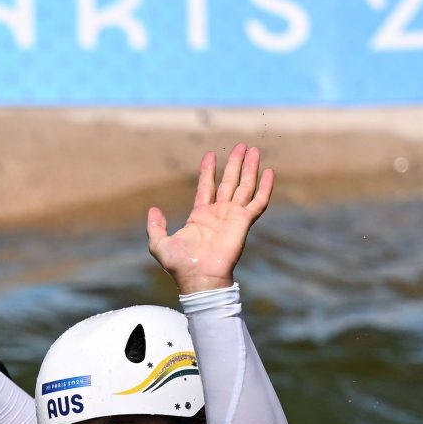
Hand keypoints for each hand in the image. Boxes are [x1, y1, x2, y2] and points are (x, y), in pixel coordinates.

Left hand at [146, 143, 273, 295]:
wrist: (199, 278)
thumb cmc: (180, 265)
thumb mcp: (159, 244)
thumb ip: (155, 227)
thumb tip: (153, 209)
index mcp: (200, 216)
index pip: (206, 186)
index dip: (209, 170)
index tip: (211, 154)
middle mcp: (219, 214)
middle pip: (229, 182)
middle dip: (235, 163)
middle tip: (242, 146)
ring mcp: (233, 217)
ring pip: (244, 186)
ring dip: (250, 168)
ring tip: (254, 150)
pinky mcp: (244, 222)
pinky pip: (258, 202)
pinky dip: (264, 188)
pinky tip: (269, 172)